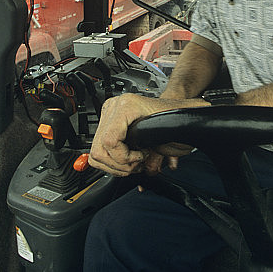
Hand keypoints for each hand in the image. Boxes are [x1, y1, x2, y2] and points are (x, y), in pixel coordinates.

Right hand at [88, 93, 207, 176]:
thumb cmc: (176, 115)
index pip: (110, 141)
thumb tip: (171, 139)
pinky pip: (97, 152)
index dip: (125, 157)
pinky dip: (111, 163)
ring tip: (134, 162)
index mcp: (126, 105)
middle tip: (138, 163)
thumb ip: (169, 133)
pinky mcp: (107, 125)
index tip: (141, 156)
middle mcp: (114, 108)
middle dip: (120, 164)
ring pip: (96, 154)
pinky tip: (128, 159)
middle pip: (100, 150)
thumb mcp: (175, 124)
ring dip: (115, 166)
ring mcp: (108, 116)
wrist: (175, 111)